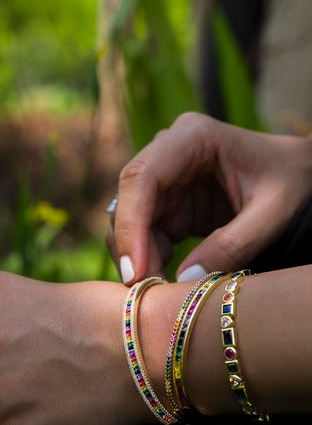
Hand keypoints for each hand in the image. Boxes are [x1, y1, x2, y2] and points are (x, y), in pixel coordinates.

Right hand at [107, 112, 311, 281]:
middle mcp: (169, 150)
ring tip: (159, 287)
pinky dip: (150, 256)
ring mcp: (167, 176)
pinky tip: (166, 277)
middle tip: (143, 287)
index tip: (134, 268)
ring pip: (132, 217)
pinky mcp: (170, 201)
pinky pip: (146, 230)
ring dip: (139, 253)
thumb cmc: (292, 181)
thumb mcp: (274, 212)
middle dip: (131, 243)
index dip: (131, 222)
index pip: (143, 177)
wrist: (301, 173)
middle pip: (130, 197)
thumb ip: (234, 244)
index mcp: (192, 136)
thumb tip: (185, 279)